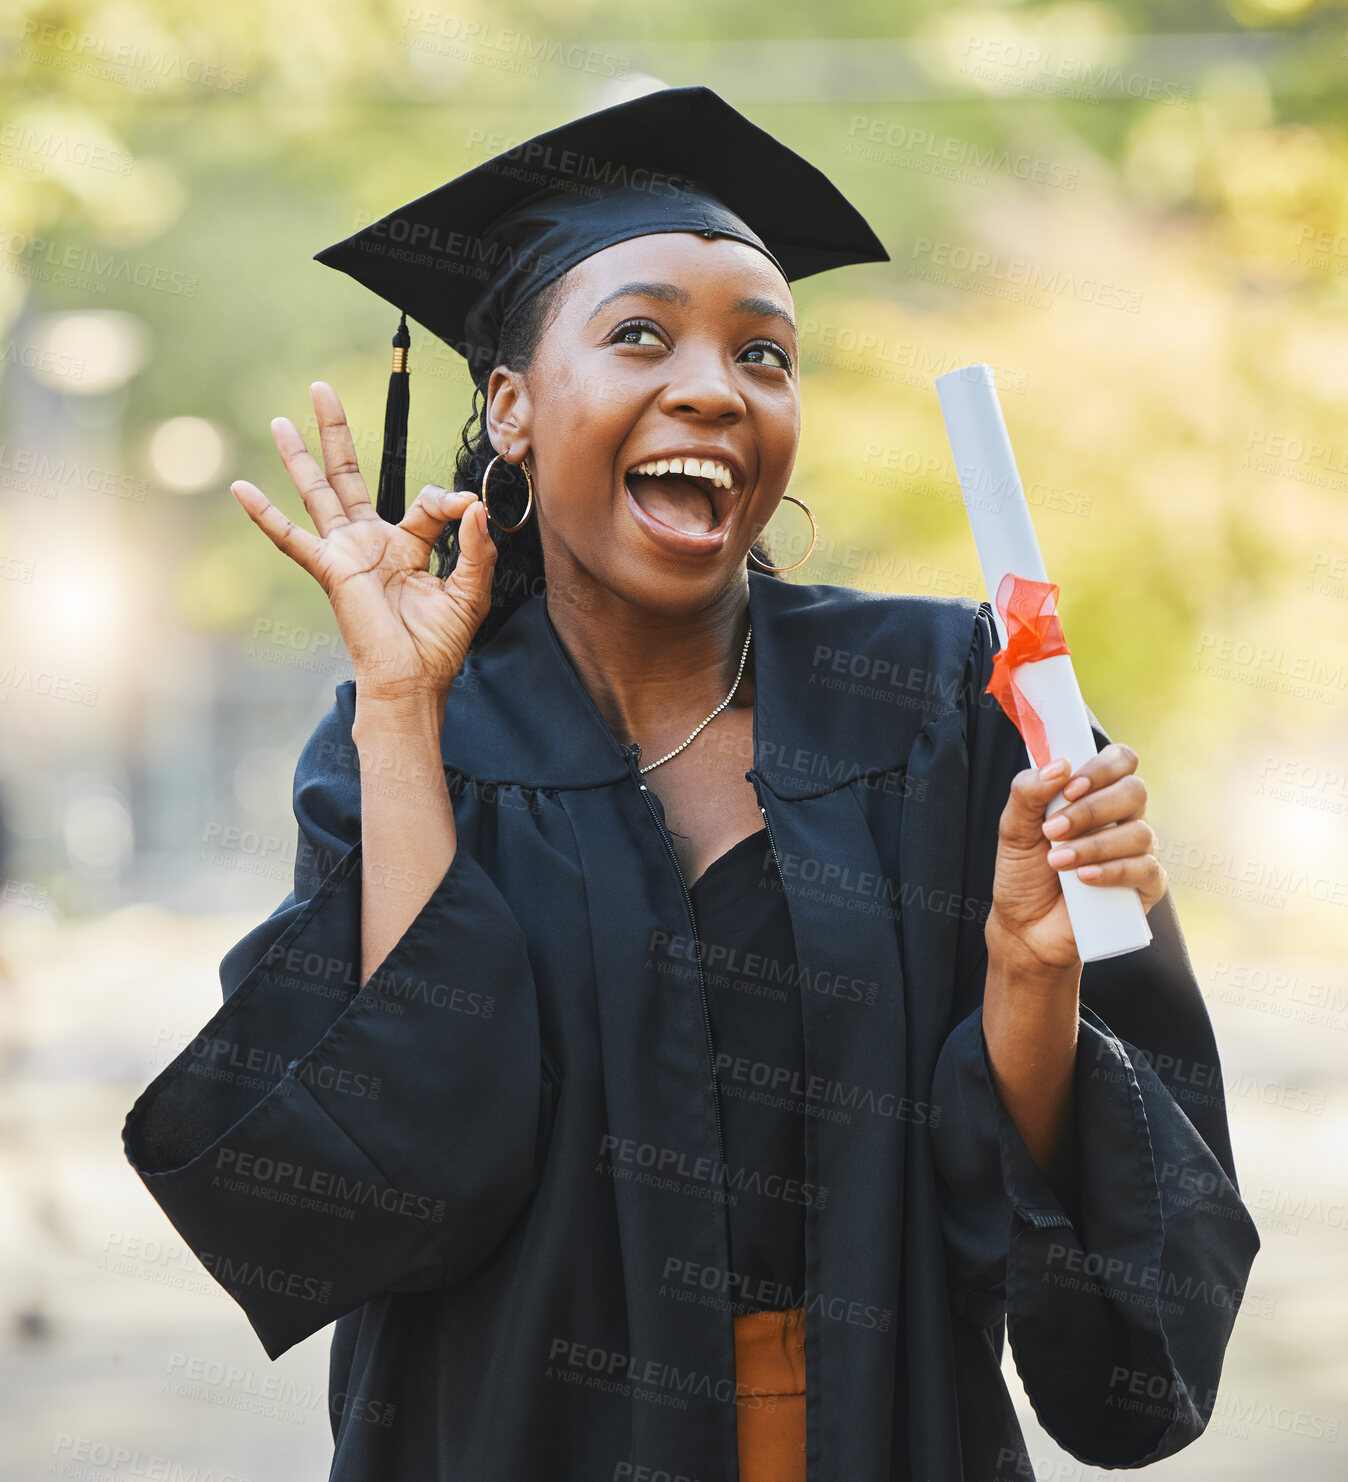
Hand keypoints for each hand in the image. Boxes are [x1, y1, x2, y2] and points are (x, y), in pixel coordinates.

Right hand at [229, 381, 499, 702]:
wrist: (412, 680)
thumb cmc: (439, 645)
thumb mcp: (471, 591)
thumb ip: (476, 548)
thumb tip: (474, 506)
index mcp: (406, 546)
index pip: (423, 502)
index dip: (449, 501)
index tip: (468, 509)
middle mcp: (371, 543)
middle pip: (348, 476)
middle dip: (335, 432)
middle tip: (322, 389)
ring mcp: (346, 553)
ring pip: (318, 493)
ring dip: (300, 456)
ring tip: (281, 420)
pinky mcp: (330, 569)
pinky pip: (291, 538)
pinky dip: (265, 515)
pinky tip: (240, 489)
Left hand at [985, 743, 1168, 975]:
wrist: (1025, 927)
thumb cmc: (1024, 874)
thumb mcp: (1013, 829)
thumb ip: (1027, 792)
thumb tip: (1058, 765)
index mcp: (1096, 795)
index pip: (1120, 761)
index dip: (1100, 768)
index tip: (1068, 788)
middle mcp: (1123, 818)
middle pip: (1134, 791)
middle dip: (1091, 809)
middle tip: (1053, 830)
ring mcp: (1138, 852)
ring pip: (1139, 832)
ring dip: (1093, 845)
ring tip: (1057, 862)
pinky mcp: (1146, 887)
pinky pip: (1146, 870)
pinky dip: (1113, 871)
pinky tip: (1084, 878)